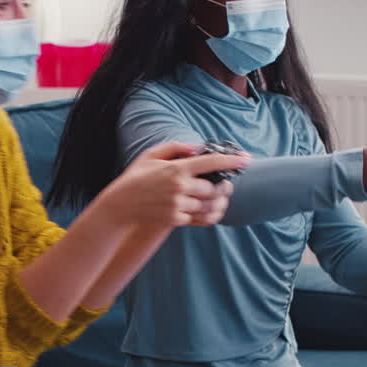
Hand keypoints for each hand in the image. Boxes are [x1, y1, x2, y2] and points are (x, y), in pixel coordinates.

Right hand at [96, 142, 246, 229]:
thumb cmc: (136, 177)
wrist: (120, 206)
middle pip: (214, 187)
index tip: (246, 159)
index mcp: (176, 169)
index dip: (231, 161)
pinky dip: (212, 214)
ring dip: (220, 201)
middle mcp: (179, 188)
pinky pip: (201, 218)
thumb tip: (198, 148)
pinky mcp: (175, 220)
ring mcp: (178, 205)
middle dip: (224, 185)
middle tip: (227, 182)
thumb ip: (176, 147)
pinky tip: (214, 209)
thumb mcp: (151, 155)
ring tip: (222, 196)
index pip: (210, 163)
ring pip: (210, 205)